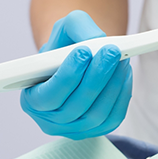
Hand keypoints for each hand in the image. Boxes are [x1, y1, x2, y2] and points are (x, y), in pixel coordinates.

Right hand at [21, 10, 131, 139]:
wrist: (79, 61)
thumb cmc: (67, 47)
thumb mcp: (65, 29)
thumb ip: (77, 28)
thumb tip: (96, 40)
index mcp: (33, 101)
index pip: (49, 96)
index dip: (67, 75)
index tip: (84, 52)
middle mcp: (51, 121)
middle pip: (77, 106)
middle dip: (97, 77)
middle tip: (111, 52)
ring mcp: (76, 129)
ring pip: (97, 113)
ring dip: (113, 85)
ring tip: (121, 59)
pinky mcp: (98, 130)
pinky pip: (114, 117)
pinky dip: (122, 94)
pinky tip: (124, 73)